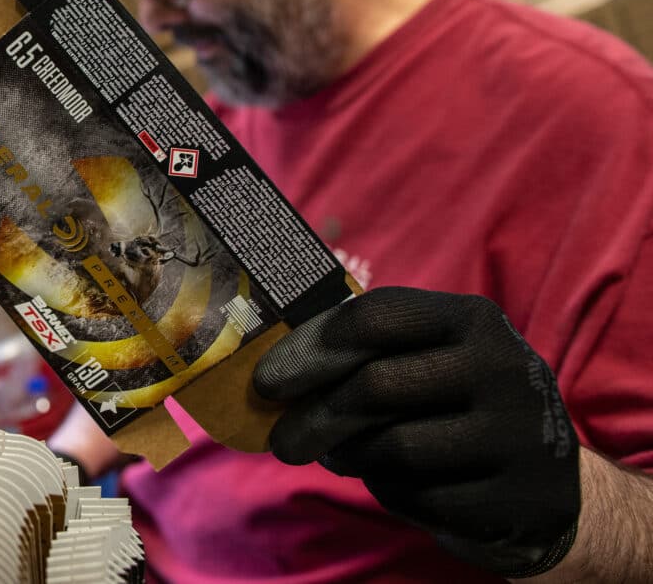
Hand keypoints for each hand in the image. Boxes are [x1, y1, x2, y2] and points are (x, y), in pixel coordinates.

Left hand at [254, 287, 580, 577]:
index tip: (267, 381)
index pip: (376, 316)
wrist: (546, 483)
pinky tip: (392, 483)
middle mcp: (503, 367)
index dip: (311, 347)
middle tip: (280, 440)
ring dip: (350, 456)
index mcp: (472, 319)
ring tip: (338, 456)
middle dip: (313, 417)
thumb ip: (366, 354)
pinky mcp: (518, 497)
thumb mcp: (428, 361)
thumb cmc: (456, 407)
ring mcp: (518, 434)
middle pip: (374, 386)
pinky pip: (422, 497)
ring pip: (394, 447)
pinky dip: (390, 492)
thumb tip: (273, 374)